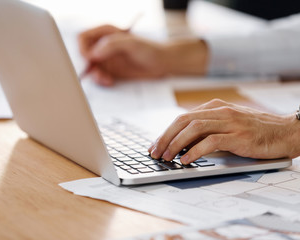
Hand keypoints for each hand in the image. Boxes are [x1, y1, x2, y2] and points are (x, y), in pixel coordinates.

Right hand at [78, 24, 207, 85]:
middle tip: (97, 74)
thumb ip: (112, 45)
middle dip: (88, 66)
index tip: (90, 59)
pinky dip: (101, 81)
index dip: (83, 49)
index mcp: (106, 32)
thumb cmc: (151, 49)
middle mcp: (103, 45)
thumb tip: (93, 54)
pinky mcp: (111, 70)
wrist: (163, 63)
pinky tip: (110, 81)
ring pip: (90, 68)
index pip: (83, 38)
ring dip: (95, 76)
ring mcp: (106, 58)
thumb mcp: (132, 44)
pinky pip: (98, 76)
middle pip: (84, 55)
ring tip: (106, 80)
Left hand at [148, 99, 299, 163]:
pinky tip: (186, 160)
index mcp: (214, 107)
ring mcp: (229, 122)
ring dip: (176, 144)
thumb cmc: (256, 130)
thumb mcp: (228, 125)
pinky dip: (195, 151)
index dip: (165, 132)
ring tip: (167, 157)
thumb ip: (208, 129)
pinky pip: (211, 142)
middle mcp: (219, 111)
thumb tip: (183, 143)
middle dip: (165, 138)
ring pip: (193, 129)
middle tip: (155, 152)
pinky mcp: (239, 135)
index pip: (182, 118)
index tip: (155, 145)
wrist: (286, 131)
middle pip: (183, 121)